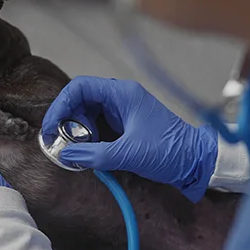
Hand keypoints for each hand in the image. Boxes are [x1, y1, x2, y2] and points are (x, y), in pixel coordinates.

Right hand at [42, 76, 217, 201]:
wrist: (197, 161)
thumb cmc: (171, 151)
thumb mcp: (129, 154)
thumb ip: (94, 154)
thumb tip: (66, 155)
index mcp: (123, 93)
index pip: (80, 87)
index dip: (61, 105)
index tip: (52, 127)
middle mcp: (122, 97)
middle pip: (81, 100)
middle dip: (69, 121)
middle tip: (66, 143)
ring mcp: (125, 110)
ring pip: (89, 114)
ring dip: (79, 131)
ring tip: (80, 150)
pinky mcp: (127, 125)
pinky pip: (100, 125)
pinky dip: (91, 138)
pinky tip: (90, 152)